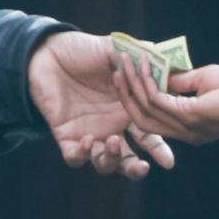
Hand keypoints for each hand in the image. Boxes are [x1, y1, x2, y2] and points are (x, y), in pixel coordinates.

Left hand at [28, 32, 174, 178]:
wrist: (49, 51)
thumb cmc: (84, 50)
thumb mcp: (115, 50)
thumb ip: (140, 55)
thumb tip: (168, 61)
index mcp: (127, 111)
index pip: (149, 137)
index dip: (159, 149)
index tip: (168, 161)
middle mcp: (111, 127)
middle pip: (128, 160)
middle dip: (137, 169)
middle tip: (145, 166)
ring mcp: (89, 133)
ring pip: (104, 163)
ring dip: (112, 160)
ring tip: (114, 141)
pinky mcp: (66, 136)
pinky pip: (75, 157)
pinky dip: (83, 155)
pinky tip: (88, 139)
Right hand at [114, 56, 218, 145]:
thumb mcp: (204, 81)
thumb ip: (180, 82)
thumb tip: (159, 73)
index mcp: (188, 127)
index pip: (150, 120)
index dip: (133, 99)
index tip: (123, 75)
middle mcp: (184, 132)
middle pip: (140, 119)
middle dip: (125, 93)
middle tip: (117, 69)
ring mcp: (186, 127)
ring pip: (145, 108)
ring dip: (132, 83)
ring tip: (126, 62)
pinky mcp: (191, 116)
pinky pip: (157, 100)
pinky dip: (146, 82)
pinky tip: (143, 66)